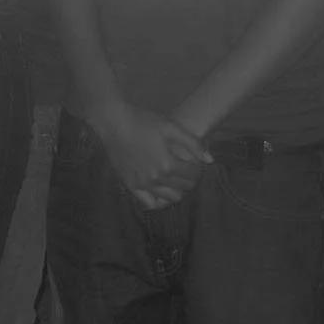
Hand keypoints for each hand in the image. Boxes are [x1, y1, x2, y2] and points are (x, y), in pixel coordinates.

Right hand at [92, 102, 209, 209]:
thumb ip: (193, 144)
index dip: (197, 168)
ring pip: (169, 198)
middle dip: (190, 179)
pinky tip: (162, 193)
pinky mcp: (130, 184)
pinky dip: (159, 202)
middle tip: (186, 170)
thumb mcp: (171, 127)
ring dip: (177, 190)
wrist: (113, 123)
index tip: (194, 162)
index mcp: (168, 164)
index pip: (193, 174)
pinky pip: (149, 202)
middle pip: (184, 187)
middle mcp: (156, 178)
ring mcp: (143, 183)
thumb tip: (210, 160)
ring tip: (175, 179)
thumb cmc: (143, 121)